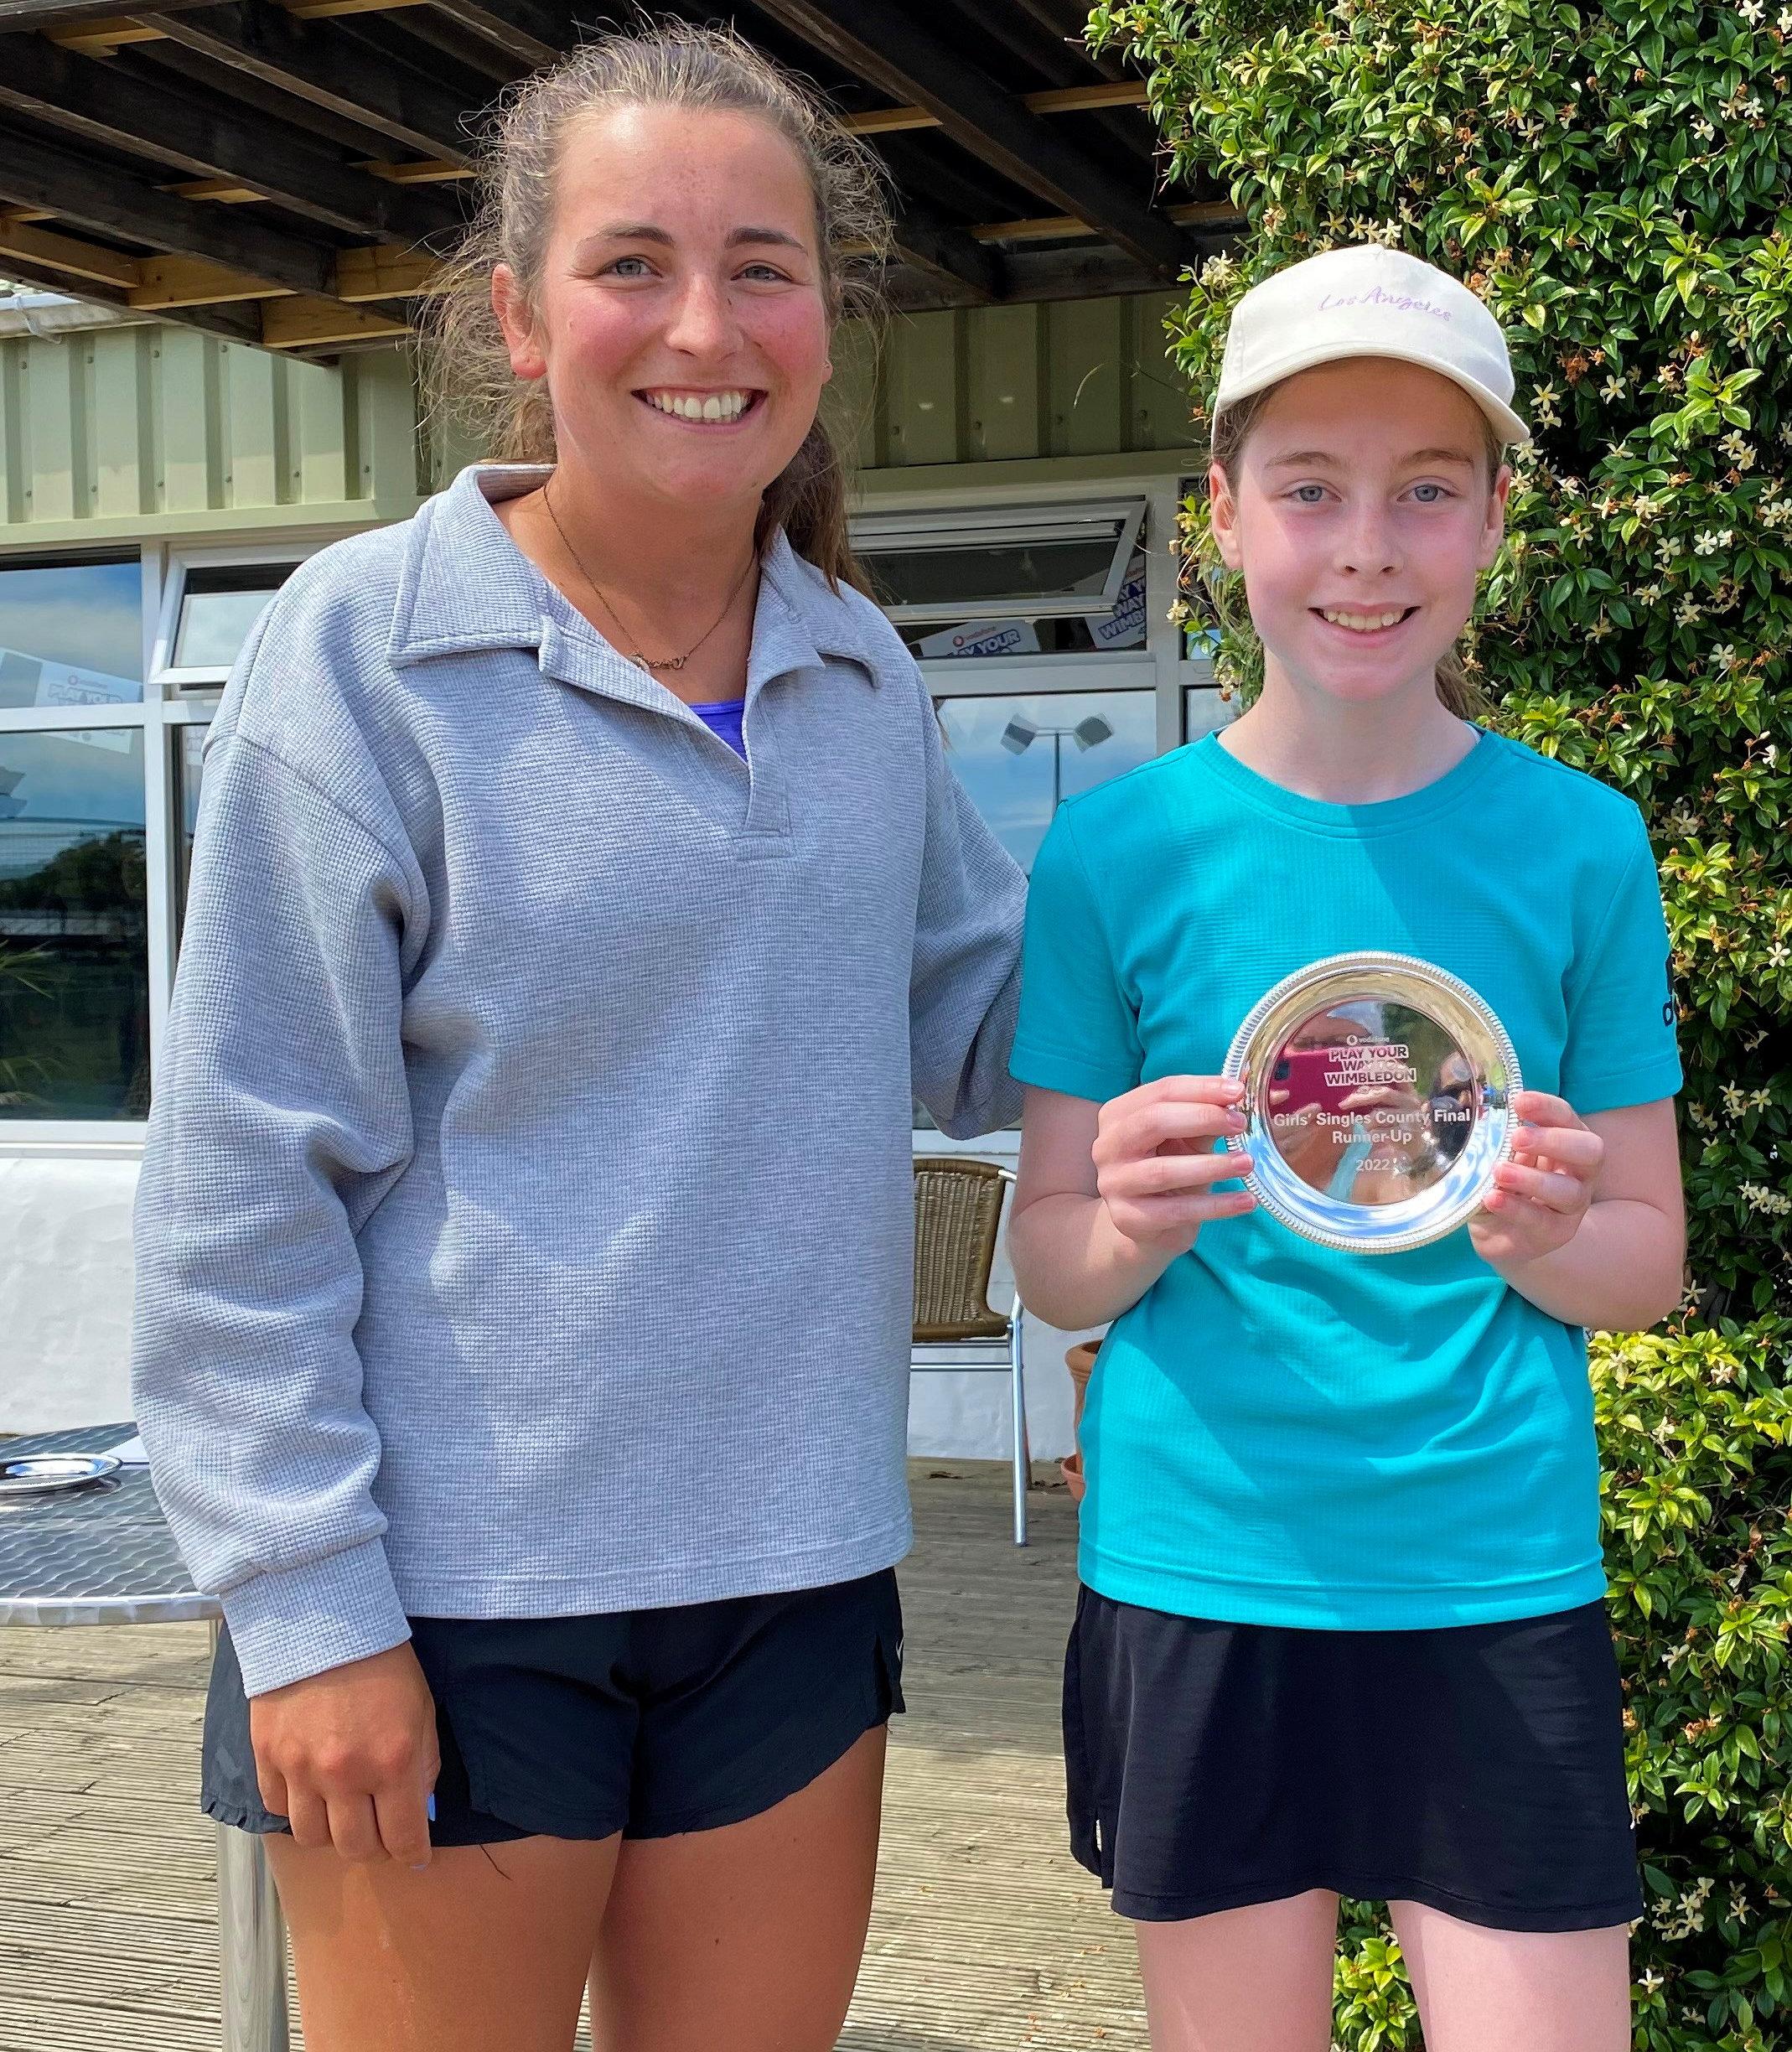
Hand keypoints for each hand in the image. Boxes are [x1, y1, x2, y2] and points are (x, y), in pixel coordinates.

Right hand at [249, 1640, 440, 1867]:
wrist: (324, 1619)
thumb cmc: (383, 1661)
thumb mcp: (422, 1710)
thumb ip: (423, 1766)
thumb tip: (419, 1811)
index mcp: (393, 1762)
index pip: (404, 1838)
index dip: (413, 1855)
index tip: (415, 1857)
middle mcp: (345, 1775)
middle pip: (356, 1849)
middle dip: (374, 1848)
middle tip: (380, 1833)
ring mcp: (301, 1770)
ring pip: (312, 1838)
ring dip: (331, 1833)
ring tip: (342, 1813)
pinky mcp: (267, 1759)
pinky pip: (278, 1809)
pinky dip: (296, 1808)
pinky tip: (309, 1790)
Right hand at [1093, 1074, 1255, 1252]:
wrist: (1151, 1225)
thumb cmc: (1171, 1169)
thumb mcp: (1187, 1139)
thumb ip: (1206, 1117)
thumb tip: (1237, 1097)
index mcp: (1118, 1115)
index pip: (1160, 1092)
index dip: (1201, 1088)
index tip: (1238, 1091)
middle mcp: (1107, 1146)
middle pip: (1152, 1121)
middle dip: (1202, 1118)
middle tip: (1240, 1124)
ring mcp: (1113, 1184)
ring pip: (1163, 1171)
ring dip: (1211, 1166)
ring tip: (1247, 1163)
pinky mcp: (1127, 1219)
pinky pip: (1176, 1211)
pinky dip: (1215, 1206)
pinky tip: (1246, 1201)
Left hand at [1469, 1089, 1602, 1267]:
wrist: (1500, 1233)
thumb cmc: (1504, 1182)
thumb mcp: (1500, 1154)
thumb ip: (1496, 1137)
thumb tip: (1471, 1110)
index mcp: (1568, 1141)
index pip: (1567, 1118)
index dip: (1547, 1107)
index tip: (1518, 1102)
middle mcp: (1580, 1172)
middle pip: (1591, 1151)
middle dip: (1554, 1141)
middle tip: (1517, 1138)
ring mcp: (1572, 1206)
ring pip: (1570, 1192)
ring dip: (1533, 1179)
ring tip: (1499, 1172)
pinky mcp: (1556, 1233)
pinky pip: (1542, 1222)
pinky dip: (1516, 1209)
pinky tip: (1492, 1198)